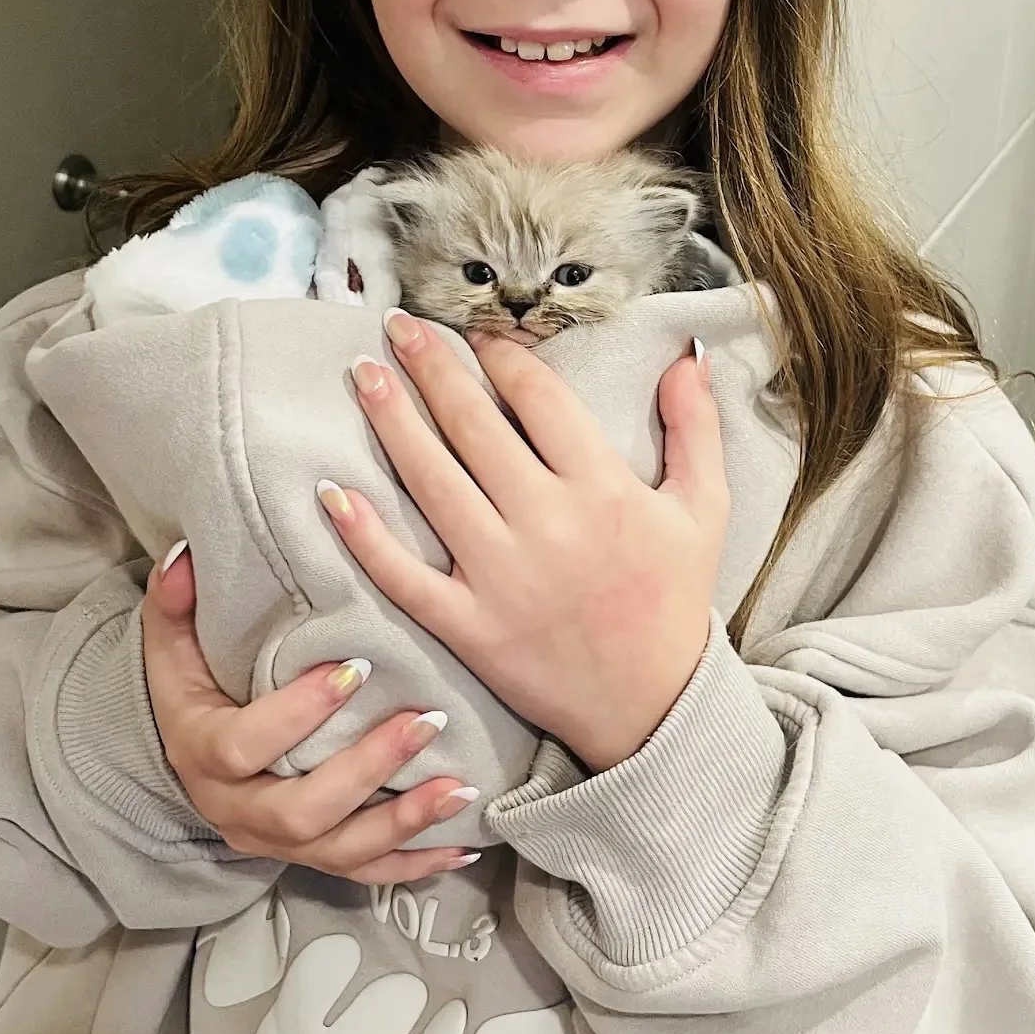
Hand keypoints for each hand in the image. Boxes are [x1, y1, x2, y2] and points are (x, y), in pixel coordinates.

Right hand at [141, 546, 481, 882]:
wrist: (189, 759)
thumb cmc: (191, 687)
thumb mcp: (170, 643)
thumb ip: (173, 601)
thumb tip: (184, 556)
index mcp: (202, 754)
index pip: (245, 746)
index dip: (298, 714)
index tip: (356, 669)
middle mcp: (237, 812)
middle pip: (302, 810)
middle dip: (369, 769)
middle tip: (424, 722)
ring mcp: (277, 845)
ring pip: (341, 851)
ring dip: (404, 821)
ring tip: (459, 788)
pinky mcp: (312, 859)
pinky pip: (364, 874)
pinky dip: (414, 863)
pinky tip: (461, 847)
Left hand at [320, 315, 727, 772]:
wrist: (655, 710)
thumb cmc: (675, 599)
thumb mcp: (703, 509)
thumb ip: (696, 427)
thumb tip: (688, 356)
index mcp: (603, 488)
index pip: (538, 398)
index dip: (501, 355)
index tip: (476, 332)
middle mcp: (547, 524)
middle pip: (472, 426)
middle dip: (430, 366)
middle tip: (398, 324)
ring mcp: (501, 577)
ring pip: (431, 483)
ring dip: (391, 422)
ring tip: (363, 374)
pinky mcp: (469, 627)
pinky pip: (403, 575)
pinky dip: (363, 535)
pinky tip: (330, 492)